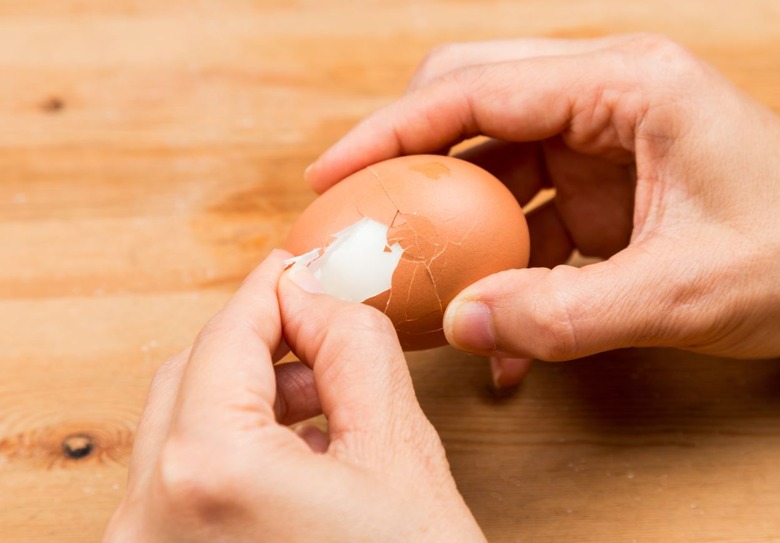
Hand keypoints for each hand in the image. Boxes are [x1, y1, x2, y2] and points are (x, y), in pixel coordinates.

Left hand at [103, 251, 484, 541]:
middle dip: (261, 341)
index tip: (302, 267)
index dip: (273, 288)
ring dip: (251, 394)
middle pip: (192, 373)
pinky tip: (298, 453)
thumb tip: (318, 294)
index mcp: (207, 476)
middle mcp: (150, 521)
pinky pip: (183, 478)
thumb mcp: (401, 452)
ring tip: (326, 404)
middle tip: (323, 331)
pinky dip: (235, 445)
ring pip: (183, 424)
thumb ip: (354, 348)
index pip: (228, 334)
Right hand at [305, 33, 779, 384]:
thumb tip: (461, 325)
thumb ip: (568, 314)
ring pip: (486, 161)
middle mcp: (601, 99)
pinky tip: (490, 321)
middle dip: (404, 157)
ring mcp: (596, 144)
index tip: (332, 176)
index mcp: (625, 84)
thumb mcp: (685, 290)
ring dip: (445, 219)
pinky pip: (522, 213)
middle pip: (467, 103)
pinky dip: (495, 263)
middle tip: (357, 212)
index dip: (390, 132)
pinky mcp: (597, 189)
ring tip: (407, 272)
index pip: (475, 91)